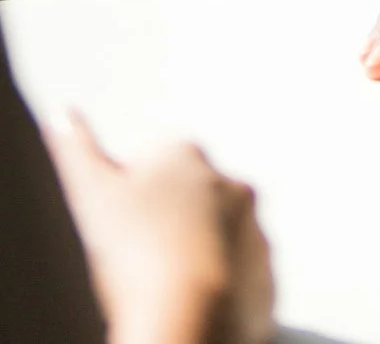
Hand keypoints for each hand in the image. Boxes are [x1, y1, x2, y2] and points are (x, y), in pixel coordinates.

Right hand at [45, 111, 272, 343]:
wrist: (188, 317)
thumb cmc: (136, 252)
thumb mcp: (92, 194)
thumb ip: (75, 149)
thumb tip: (62, 112)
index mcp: (188, 157)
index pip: (159, 163)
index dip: (135, 196)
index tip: (120, 227)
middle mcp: (231, 186)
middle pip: (195, 200)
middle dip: (172, 223)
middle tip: (140, 261)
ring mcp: (254, 232)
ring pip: (221, 240)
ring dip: (199, 257)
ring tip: (165, 291)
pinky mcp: (266, 278)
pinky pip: (241, 282)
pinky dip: (221, 292)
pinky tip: (191, 309)